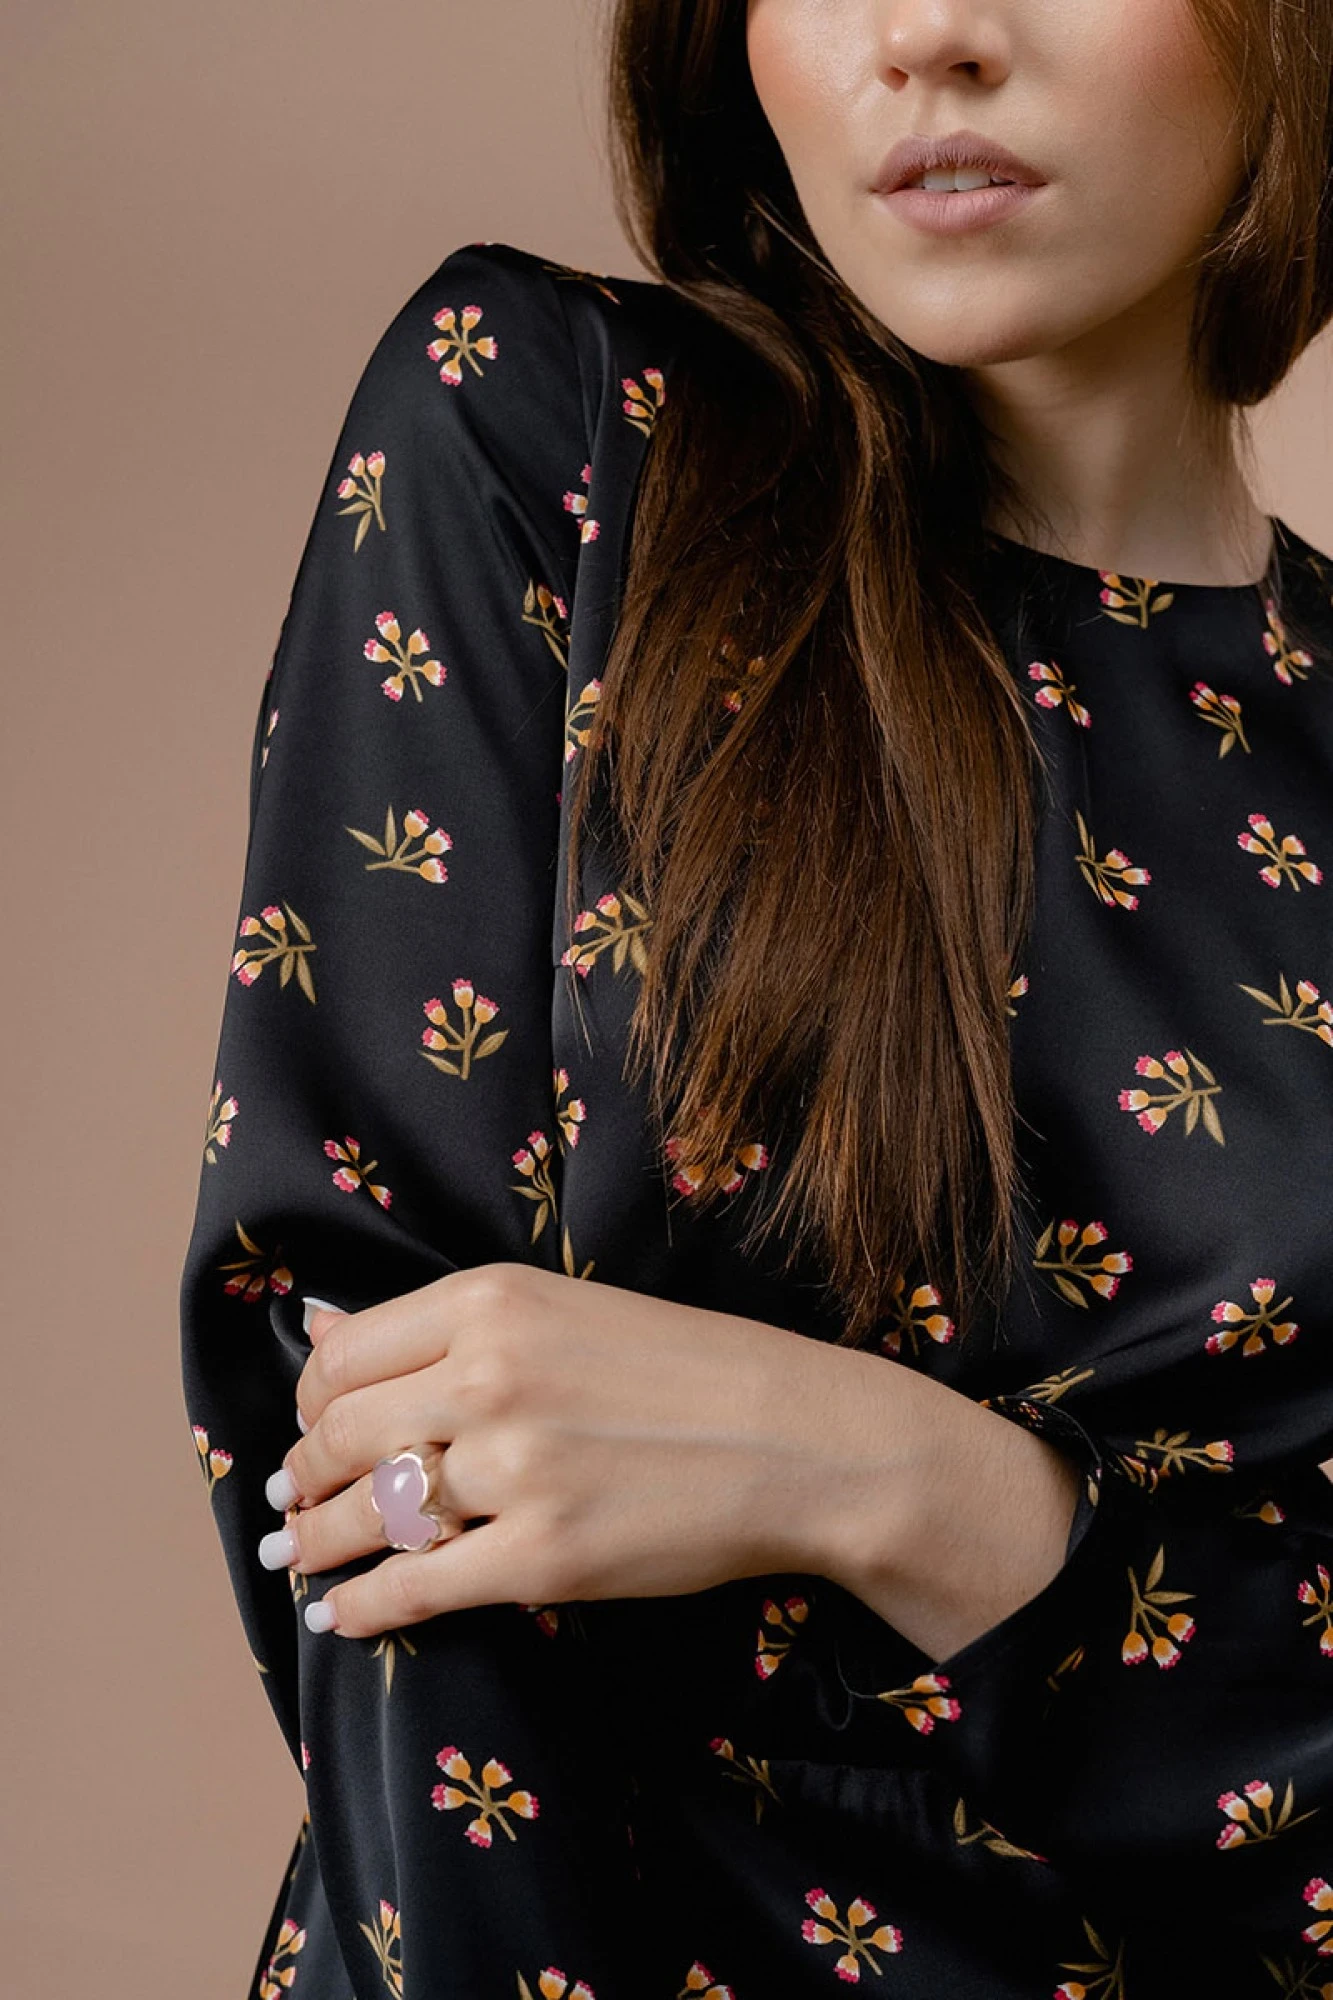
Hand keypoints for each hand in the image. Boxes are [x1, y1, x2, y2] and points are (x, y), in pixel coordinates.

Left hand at [261, 1262, 863, 1638]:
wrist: (798, 1439)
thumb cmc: (689, 1367)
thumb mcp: (566, 1308)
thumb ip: (450, 1326)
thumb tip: (323, 1333)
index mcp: (493, 1301)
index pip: (344, 1356)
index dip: (311, 1400)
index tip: (312, 1425)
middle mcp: (489, 1377)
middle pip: (339, 1435)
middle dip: (304, 1474)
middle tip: (296, 1497)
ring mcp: (514, 1471)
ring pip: (365, 1514)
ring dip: (315, 1542)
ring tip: (300, 1554)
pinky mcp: (543, 1558)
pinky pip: (413, 1588)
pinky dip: (361, 1607)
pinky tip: (342, 1615)